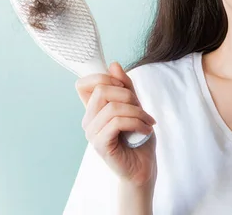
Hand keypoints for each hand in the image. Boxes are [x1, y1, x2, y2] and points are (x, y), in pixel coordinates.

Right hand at [75, 62, 156, 186]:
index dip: (103, 78)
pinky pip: (117, 122)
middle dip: (128, 94)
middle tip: (141, 108)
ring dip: (137, 111)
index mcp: (94, 109)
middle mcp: (88, 120)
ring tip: (148, 121)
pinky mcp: (100, 144)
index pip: (83, 84)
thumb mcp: (136, 106)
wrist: (143, 167)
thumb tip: (113, 64)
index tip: (124, 88)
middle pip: (101, 90)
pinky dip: (137, 122)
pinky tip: (146, 129)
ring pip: (113, 106)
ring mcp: (92, 133)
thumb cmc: (138, 138)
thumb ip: (125, 87)